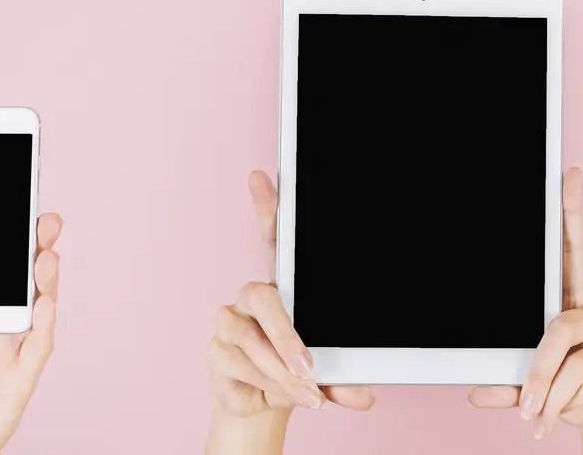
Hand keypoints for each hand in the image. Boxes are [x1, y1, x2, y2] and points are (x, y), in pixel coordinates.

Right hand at [206, 172, 372, 453]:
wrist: (263, 406)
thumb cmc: (297, 372)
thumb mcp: (327, 372)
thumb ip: (344, 380)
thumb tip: (365, 396)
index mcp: (283, 287)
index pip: (273, 239)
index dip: (267, 207)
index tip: (260, 177)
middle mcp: (253, 298)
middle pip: (263, 297)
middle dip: (286, 333)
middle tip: (308, 365)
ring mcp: (231, 321)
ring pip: (254, 338)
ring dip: (282, 370)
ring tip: (307, 392)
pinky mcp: (217, 349)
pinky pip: (241, 363)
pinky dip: (269, 383)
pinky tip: (285, 393)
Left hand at [469, 166, 582, 454]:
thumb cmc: (569, 394)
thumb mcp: (532, 384)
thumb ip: (507, 381)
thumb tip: (476, 389)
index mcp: (580, 302)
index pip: (574, 249)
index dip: (572, 211)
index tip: (570, 174)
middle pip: (564, 322)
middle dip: (539, 366)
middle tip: (524, 400)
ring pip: (576, 359)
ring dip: (551, 393)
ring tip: (538, 416)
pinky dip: (569, 404)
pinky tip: (569, 413)